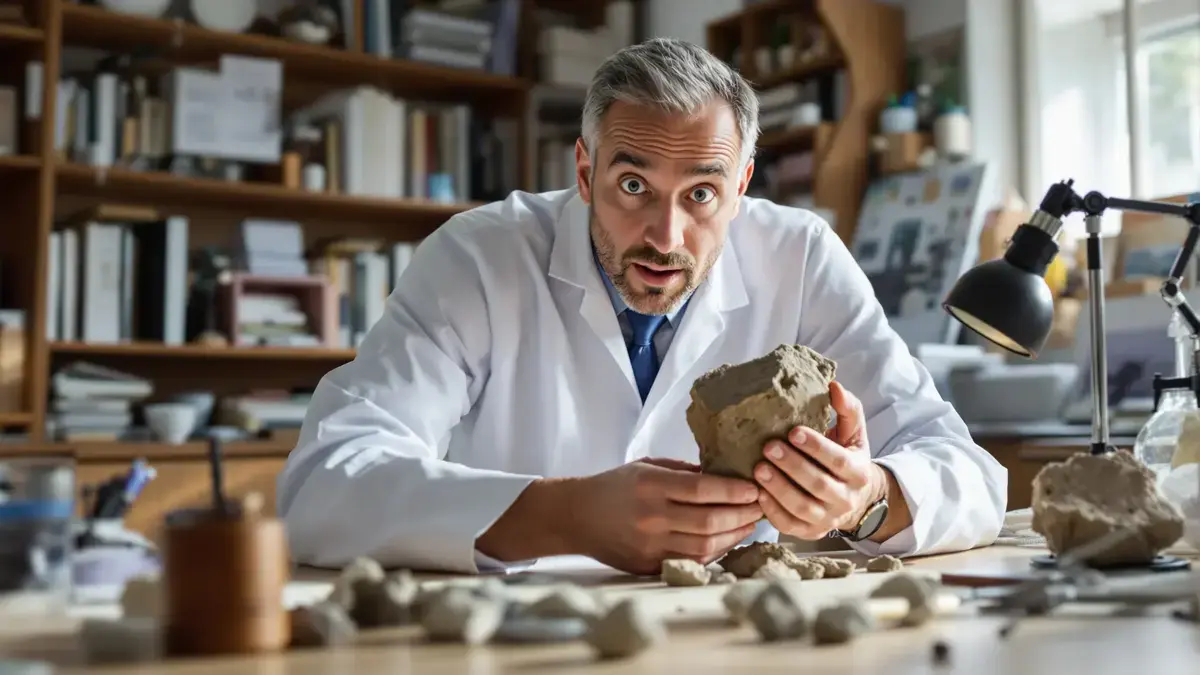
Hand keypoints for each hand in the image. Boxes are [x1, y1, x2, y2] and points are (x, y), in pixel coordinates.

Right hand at [570, 457, 763, 574]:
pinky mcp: (649, 565)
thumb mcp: (646, 466)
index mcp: (651, 486)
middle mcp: (651, 517)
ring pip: (706, 546)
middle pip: (709, 521)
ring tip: (750, 524)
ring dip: (735, 535)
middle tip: (760, 506)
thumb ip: (683, 471)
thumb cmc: (614, 486)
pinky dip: (716, 551)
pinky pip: (692, 560)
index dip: (733, 490)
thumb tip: (724, 475)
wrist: (576, 516)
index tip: (753, 488)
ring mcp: (650, 545)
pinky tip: (728, 540)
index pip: (702, 489)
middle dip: (742, 514)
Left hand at [753, 381, 885, 539]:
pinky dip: (772, 511)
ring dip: (779, 489)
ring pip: (802, 507)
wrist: (856, 500)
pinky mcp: (809, 532)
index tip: (793, 431)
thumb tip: (833, 386)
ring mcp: (827, 519)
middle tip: (768, 447)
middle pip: (818, 485)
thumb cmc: (847, 458)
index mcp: (858, 473)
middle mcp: (845, 499)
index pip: (838, 461)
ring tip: (758, 469)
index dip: (816, 447)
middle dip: (792, 466)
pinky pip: (789, 525)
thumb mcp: (854, 434)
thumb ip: (847, 409)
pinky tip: (757, 493)